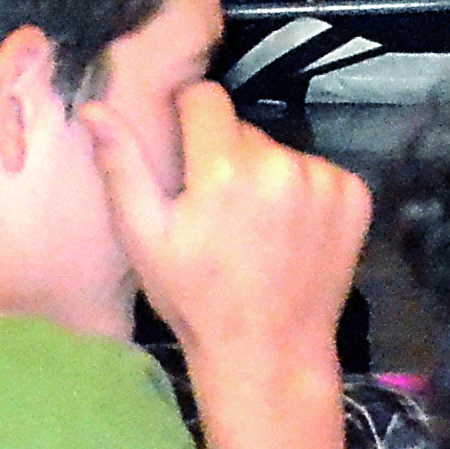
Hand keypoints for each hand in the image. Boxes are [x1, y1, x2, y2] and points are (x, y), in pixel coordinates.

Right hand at [83, 82, 368, 366]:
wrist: (269, 351)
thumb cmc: (195, 297)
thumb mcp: (145, 237)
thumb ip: (122, 165)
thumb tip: (94, 106)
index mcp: (227, 167)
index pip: (206, 97)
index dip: (189, 116)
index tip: (185, 148)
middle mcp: (282, 162)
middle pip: (244, 130)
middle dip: (226, 157)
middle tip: (217, 210)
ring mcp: (325, 178)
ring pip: (281, 152)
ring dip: (266, 176)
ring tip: (255, 229)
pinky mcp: (356, 194)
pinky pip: (319, 173)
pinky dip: (304, 193)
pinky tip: (289, 234)